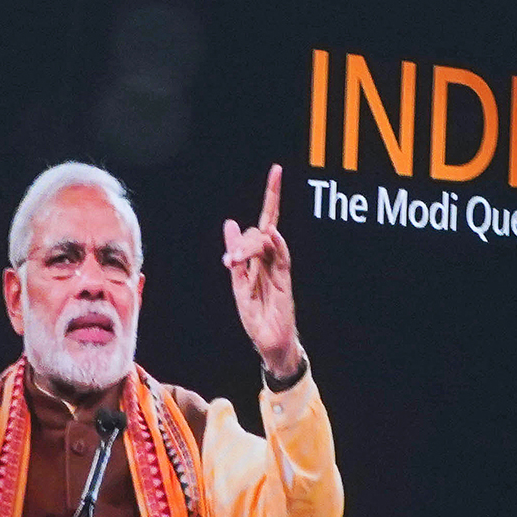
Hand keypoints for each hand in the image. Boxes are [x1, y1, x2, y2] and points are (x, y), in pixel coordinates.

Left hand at [223, 164, 299, 377]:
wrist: (269, 345)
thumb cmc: (257, 318)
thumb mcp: (239, 282)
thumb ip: (236, 254)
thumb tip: (231, 223)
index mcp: (260, 259)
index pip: (265, 222)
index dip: (272, 196)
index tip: (277, 170)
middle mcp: (271, 260)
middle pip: (265, 229)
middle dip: (256, 222)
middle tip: (231, 257)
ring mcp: (279, 271)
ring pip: (268, 242)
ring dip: (250, 246)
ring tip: (235, 261)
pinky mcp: (285, 284)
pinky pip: (283, 259)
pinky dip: (278, 246)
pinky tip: (272, 236)